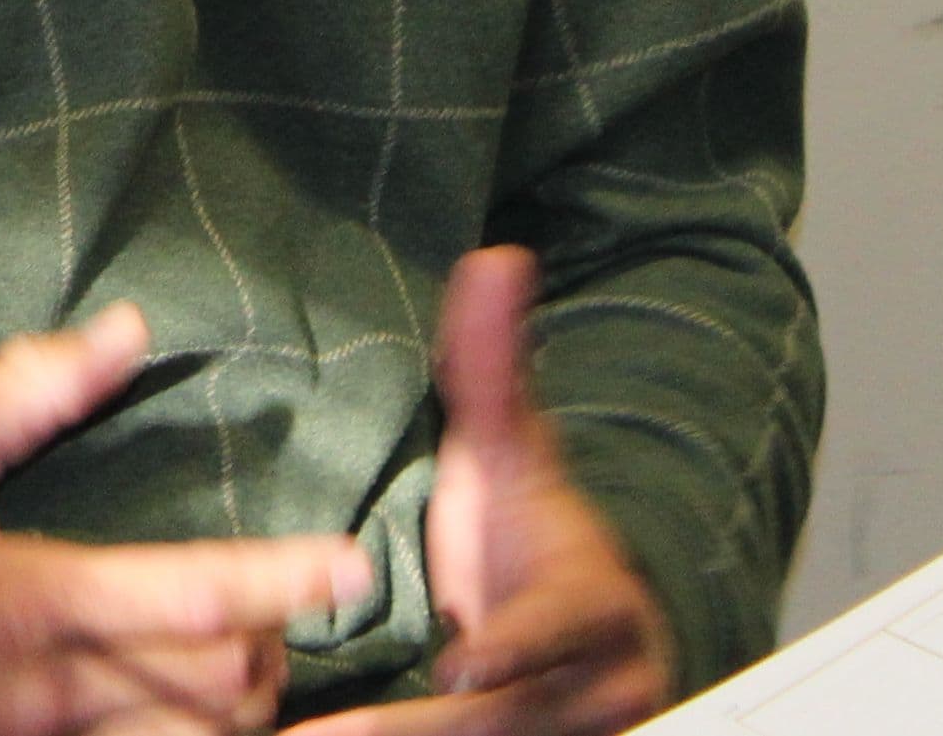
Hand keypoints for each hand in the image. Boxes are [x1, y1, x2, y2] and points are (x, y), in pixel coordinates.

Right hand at [0, 302, 371, 735]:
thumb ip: (27, 388)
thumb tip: (126, 329)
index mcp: (45, 600)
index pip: (202, 592)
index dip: (290, 578)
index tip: (353, 563)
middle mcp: (66, 693)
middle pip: (226, 684)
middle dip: (272, 645)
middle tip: (277, 603)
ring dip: (240, 707)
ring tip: (242, 661)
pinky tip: (187, 710)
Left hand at [302, 248, 674, 733]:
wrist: (585, 635)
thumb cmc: (533, 536)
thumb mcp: (509, 452)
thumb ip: (494, 363)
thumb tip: (496, 255)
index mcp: (597, 612)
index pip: (556, 633)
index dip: (510, 649)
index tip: (459, 661)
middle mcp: (602, 692)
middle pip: (512, 718)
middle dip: (427, 726)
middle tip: (340, 730)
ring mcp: (573, 735)